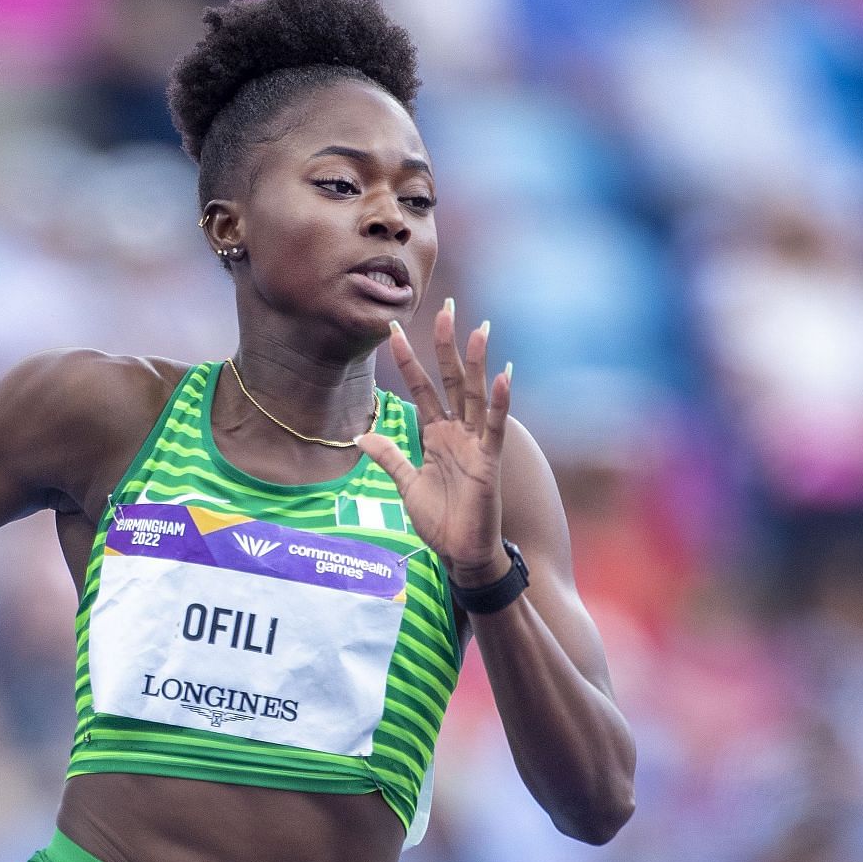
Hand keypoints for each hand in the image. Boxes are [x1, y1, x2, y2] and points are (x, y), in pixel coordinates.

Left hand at [357, 298, 511, 583]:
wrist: (461, 553)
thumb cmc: (440, 520)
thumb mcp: (406, 484)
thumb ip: (389, 457)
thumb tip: (360, 436)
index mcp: (435, 435)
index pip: (420, 388)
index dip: (407, 360)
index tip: (392, 330)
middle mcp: (457, 432)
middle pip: (449, 380)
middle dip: (446, 345)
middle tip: (445, 307)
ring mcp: (475, 444)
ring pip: (473, 395)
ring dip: (476, 363)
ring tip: (478, 328)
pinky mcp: (489, 461)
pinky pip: (493, 427)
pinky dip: (497, 402)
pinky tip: (502, 376)